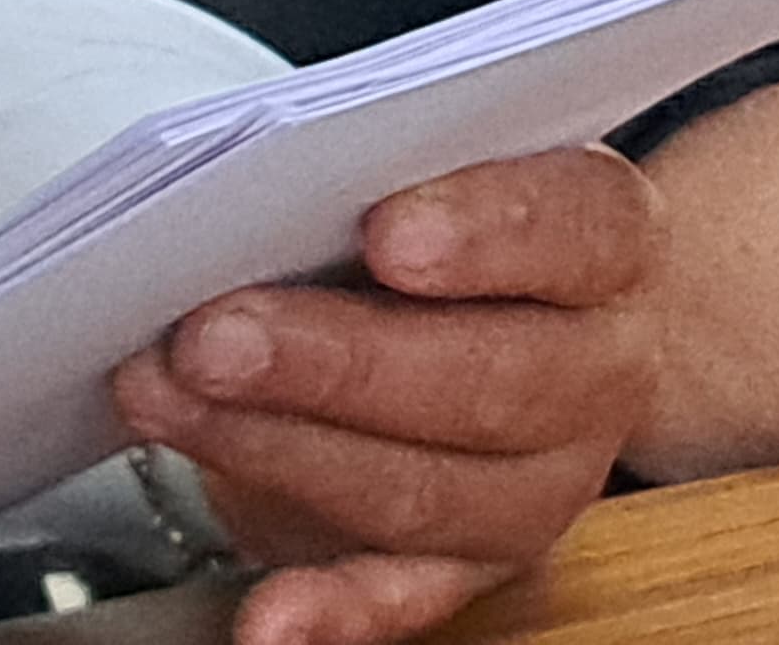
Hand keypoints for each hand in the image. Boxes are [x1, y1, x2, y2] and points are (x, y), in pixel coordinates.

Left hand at [108, 145, 664, 644]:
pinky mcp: (476, 565)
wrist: (531, 336)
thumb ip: (390, 180)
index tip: (386, 232)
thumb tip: (267, 208)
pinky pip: (407, 599)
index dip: (486, 230)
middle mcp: (598, 370)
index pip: (572, 226)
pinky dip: (333, 613)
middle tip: (212, 336)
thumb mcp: (454, 178)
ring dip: (280, 453)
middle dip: (335, 361)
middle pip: (488, 377)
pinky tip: (271, 616)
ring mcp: (543, 480)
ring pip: (425, 491)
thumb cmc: (467, 238)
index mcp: (610, 246)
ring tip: (168, 405)